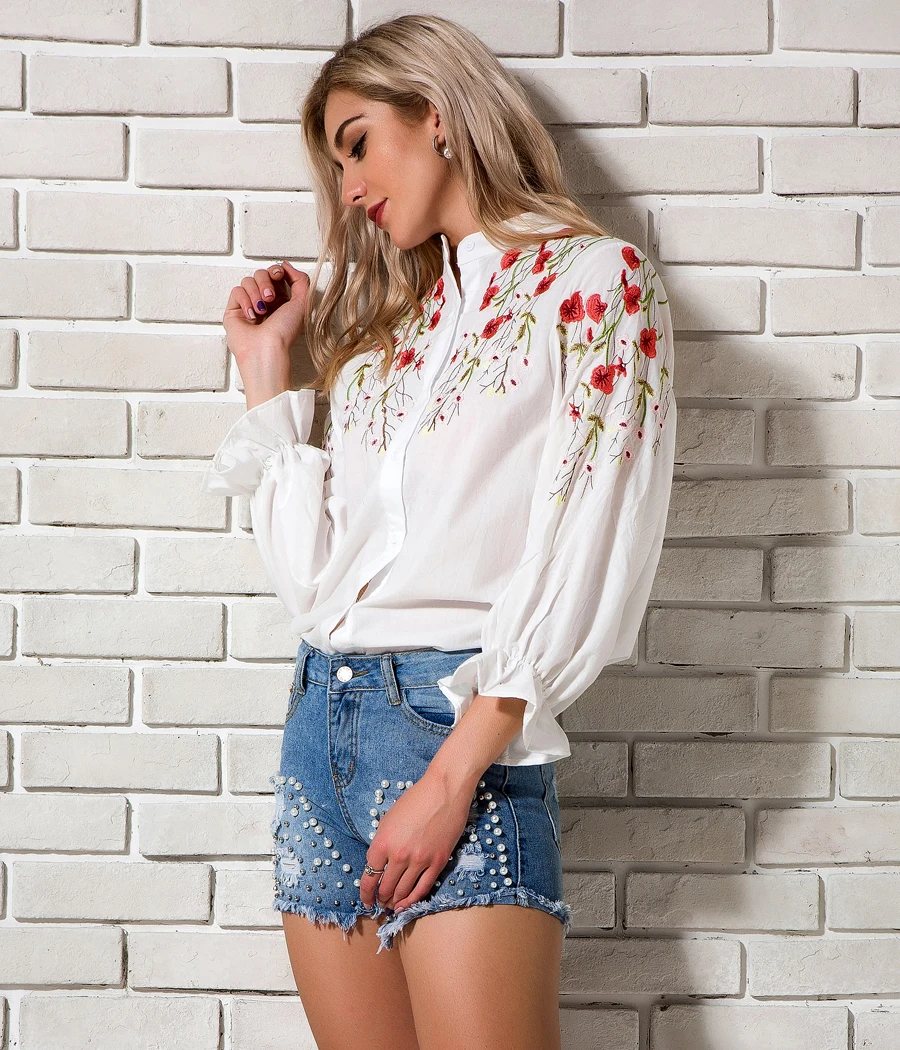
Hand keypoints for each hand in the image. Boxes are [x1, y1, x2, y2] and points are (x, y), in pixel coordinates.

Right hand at [223, 261, 309, 387]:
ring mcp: (249, 305)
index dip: (276, 271)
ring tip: (261, 311)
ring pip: (248, 280)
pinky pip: (236, 291)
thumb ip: (300, 280)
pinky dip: (245, 300)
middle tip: (270, 297)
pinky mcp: (234, 310)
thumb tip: (286, 265)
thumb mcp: (302, 303)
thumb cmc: (284, 332)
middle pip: (261, 273)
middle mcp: (265, 302)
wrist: (266, 348)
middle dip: (266, 282)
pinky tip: (251, 316)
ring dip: (256, 293)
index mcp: (282, 300)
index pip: (275, 274)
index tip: (279, 275)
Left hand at [359, 771, 473, 913]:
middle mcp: (399, 855)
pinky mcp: (438, 862)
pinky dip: (413, 900)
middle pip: (385, 887)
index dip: (366, 893)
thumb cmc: (416, 799)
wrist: (444, 790)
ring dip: (395, 902)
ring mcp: (420, 860)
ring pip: (403, 891)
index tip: (366, 900)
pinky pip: (423, 888)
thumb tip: (380, 864)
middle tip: (380, 903)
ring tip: (392, 906)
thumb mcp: (389, 819)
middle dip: (381, 898)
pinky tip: (407, 904)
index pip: (369, 876)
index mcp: (383, 842)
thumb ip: (383, 843)